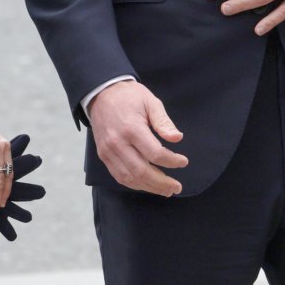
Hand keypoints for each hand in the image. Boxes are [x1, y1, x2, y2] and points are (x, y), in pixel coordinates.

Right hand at [88, 80, 186, 196]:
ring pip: (129, 178)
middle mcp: (118, 143)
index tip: (183, 161)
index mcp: (132, 128)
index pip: (155, 154)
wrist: (101, 93)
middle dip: (162, 182)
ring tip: (166, 190)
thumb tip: (177, 138)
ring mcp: (108, 151)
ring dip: (149, 187)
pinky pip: (119, 176)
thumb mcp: (150, 102)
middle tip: (177, 187)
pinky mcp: (103, 155)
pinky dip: (134, 184)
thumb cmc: (129, 97)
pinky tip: (147, 185)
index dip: (172, 161)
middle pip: (142, 171)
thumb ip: (164, 122)